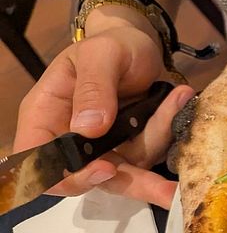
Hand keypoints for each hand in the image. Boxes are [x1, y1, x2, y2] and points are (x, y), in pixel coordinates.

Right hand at [13, 11, 193, 208]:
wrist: (139, 43)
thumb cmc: (110, 44)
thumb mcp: (100, 54)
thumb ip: (93, 87)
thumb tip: (89, 128)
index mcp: (46, 117)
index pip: (40, 162)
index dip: (68, 177)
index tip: (106, 169)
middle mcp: (72, 139)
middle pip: (92, 178)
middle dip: (133, 181)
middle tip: (165, 189)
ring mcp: (105, 148)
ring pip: (131, 170)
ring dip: (157, 138)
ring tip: (179, 97)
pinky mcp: (132, 148)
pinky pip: (152, 152)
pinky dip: (167, 129)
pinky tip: (180, 98)